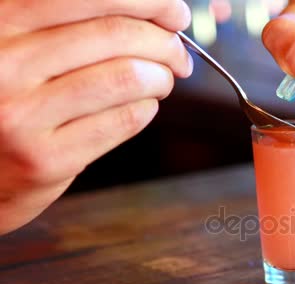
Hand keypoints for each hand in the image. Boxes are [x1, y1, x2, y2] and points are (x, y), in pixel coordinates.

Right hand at [0, 0, 192, 234]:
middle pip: (116, 34)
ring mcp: (22, 114)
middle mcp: (4, 63)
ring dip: (161, 77)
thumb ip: (73, 22)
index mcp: (0, 22)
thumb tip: (153, 10)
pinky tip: (141, 106)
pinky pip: (124, 120)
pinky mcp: (46, 158)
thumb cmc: (9, 97)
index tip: (175, 12)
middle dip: (165, 42)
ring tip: (160, 81)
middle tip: (178, 54)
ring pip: (128, 77)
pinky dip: (147, 108)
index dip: (149, 1)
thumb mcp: (22, 44)